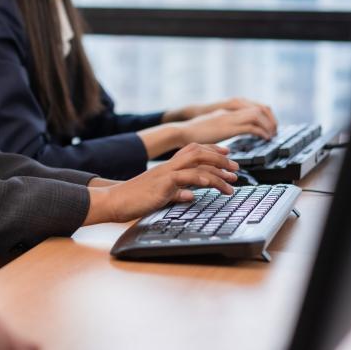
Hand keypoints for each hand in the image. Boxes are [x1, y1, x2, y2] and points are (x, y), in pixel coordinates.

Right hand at [84, 143, 238, 223]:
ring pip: (197, 162)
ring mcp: (165, 173)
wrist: (114, 201)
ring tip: (231, 183)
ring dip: (218, 172)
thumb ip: (175, 194)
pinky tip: (213, 185)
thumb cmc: (134, 200)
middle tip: (236, 169)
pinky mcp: (163, 184)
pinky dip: (202, 179)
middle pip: (198, 151)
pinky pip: (186, 177)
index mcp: (168, 167)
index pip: (193, 151)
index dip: (212, 150)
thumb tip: (190, 196)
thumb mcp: (160, 196)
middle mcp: (168, 166)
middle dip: (220, 158)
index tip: (228, 154)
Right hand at [176, 106, 277, 144]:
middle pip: (258, 108)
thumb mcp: (210, 128)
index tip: (269, 125)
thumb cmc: (191, 133)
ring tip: (271, 135)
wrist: (182, 132)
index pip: (252, 107)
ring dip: (268, 125)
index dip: (264, 115)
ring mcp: (229, 118)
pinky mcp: (228, 128)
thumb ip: (220, 128)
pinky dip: (261, 132)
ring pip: (257, 115)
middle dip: (270, 119)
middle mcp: (229, 112)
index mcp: (226, 111)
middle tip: (274, 131)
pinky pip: (251, 127)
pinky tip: (264, 139)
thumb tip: (227, 137)